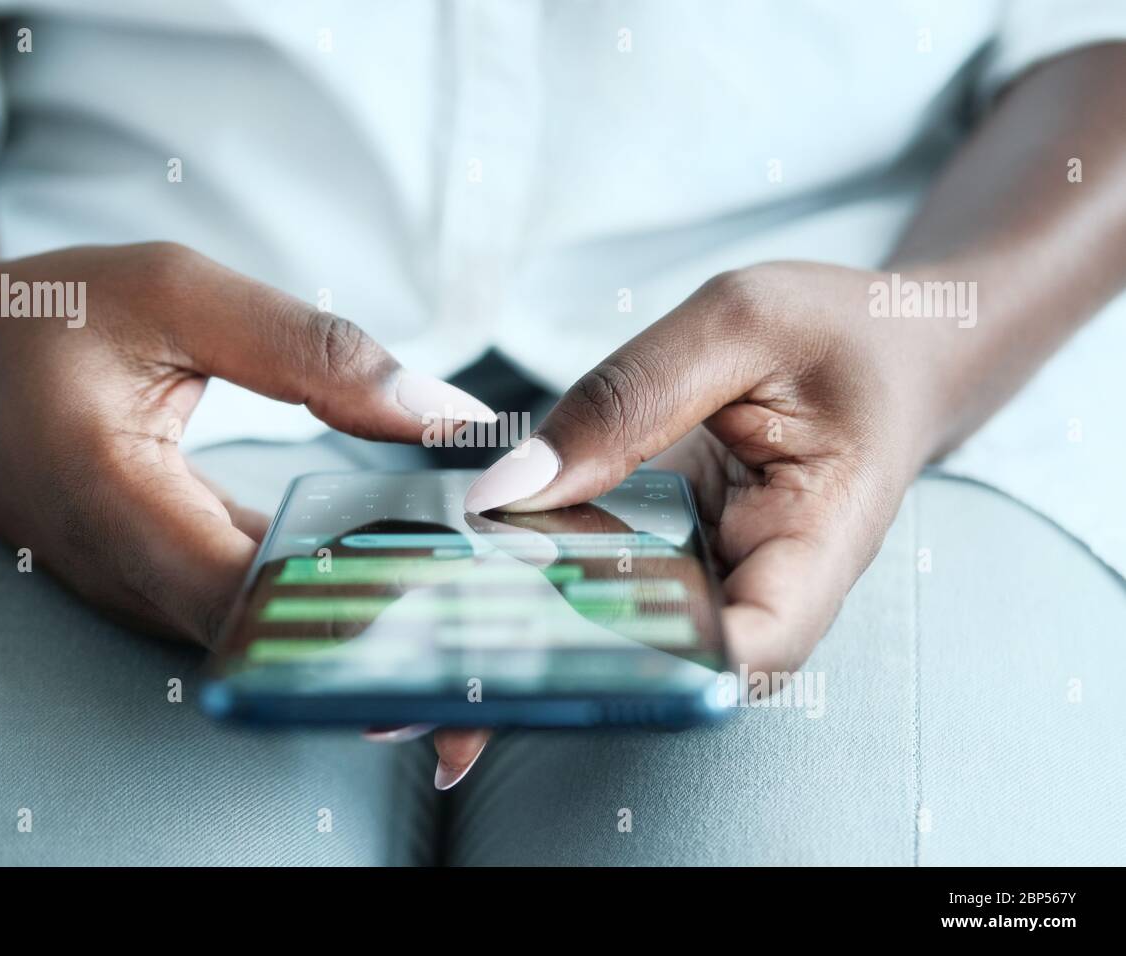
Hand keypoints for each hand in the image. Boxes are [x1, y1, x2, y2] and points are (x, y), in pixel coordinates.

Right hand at [0, 239, 492, 643]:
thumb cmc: (34, 319)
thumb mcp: (171, 294)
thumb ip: (309, 350)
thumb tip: (444, 409)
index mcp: (119, 505)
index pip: (261, 599)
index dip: (364, 601)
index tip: (461, 578)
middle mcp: (131, 576)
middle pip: (280, 634)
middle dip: (389, 619)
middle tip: (493, 580)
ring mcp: (143, 592)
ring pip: (270, 630)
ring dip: (363, 606)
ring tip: (465, 568)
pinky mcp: (159, 584)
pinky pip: (252, 603)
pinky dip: (322, 583)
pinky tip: (393, 552)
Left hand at [438, 261, 952, 786]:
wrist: (890, 348)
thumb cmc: (842, 332)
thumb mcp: (736, 324)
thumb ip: (623, 399)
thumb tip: (506, 490)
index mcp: (820, 542)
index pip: (751, 643)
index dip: (655, 667)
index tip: (553, 661)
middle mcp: (765, 586)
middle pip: (664, 663)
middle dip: (554, 678)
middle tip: (431, 690)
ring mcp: (715, 576)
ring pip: (624, 639)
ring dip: (531, 652)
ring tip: (421, 668)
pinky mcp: (675, 554)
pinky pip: (608, 586)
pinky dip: (539, 591)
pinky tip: (457, 600)